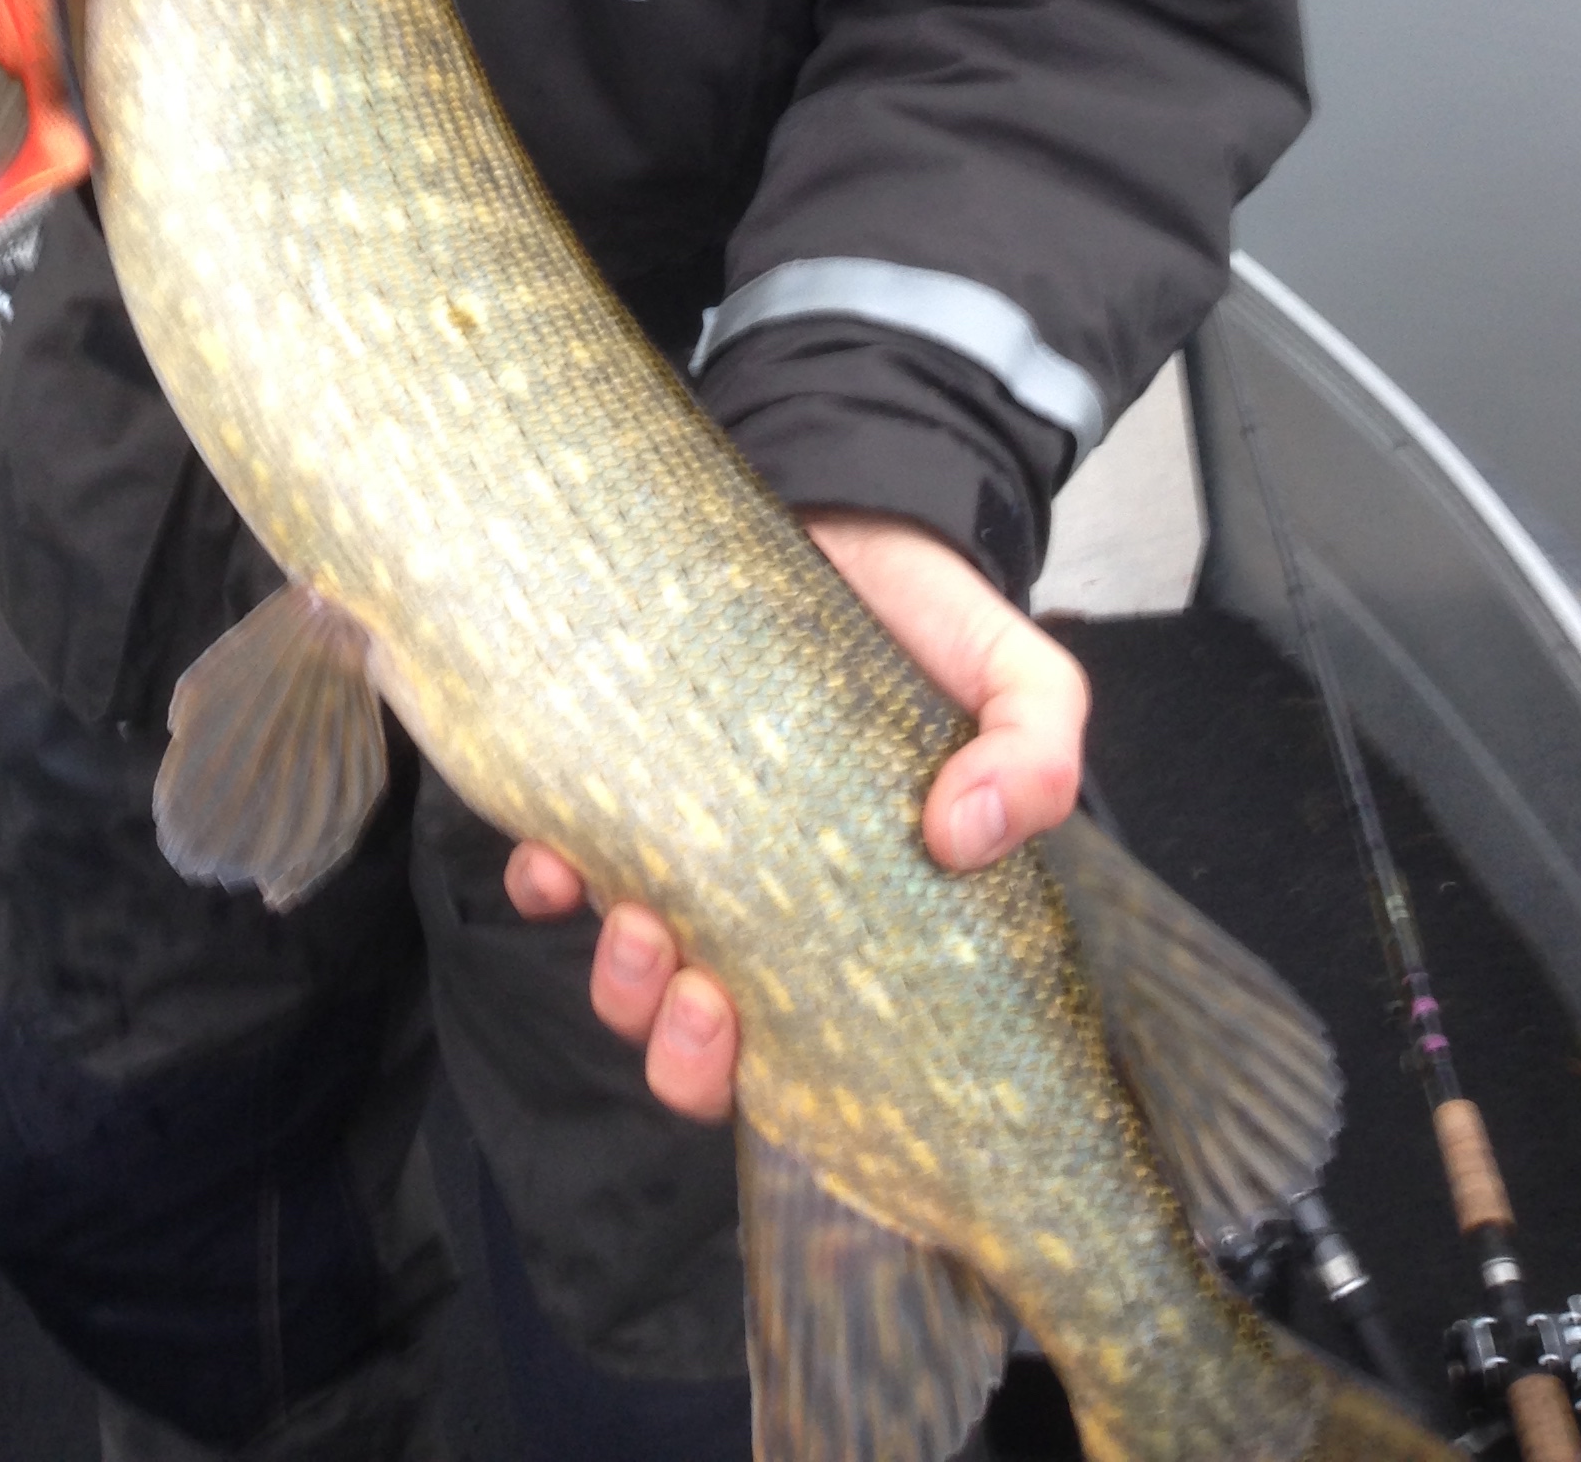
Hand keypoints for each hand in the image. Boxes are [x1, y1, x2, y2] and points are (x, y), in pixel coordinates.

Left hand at [503, 514, 1088, 1120]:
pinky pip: (554, 855)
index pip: (803, 1049)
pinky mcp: (616, 767)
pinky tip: (556, 854)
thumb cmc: (930, 615)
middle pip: (692, 1037)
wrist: (845, 504)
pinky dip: (545, 873)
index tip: (750, 1025)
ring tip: (638, 916)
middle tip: (697, 986)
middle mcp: (757, 897)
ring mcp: (681, 838)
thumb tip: (962, 837)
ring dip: (618, 978)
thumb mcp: (1022, 677)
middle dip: (678, 1046)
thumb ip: (1036, 756)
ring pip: (622, 969)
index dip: (760, 1076)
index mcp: (853, 911)